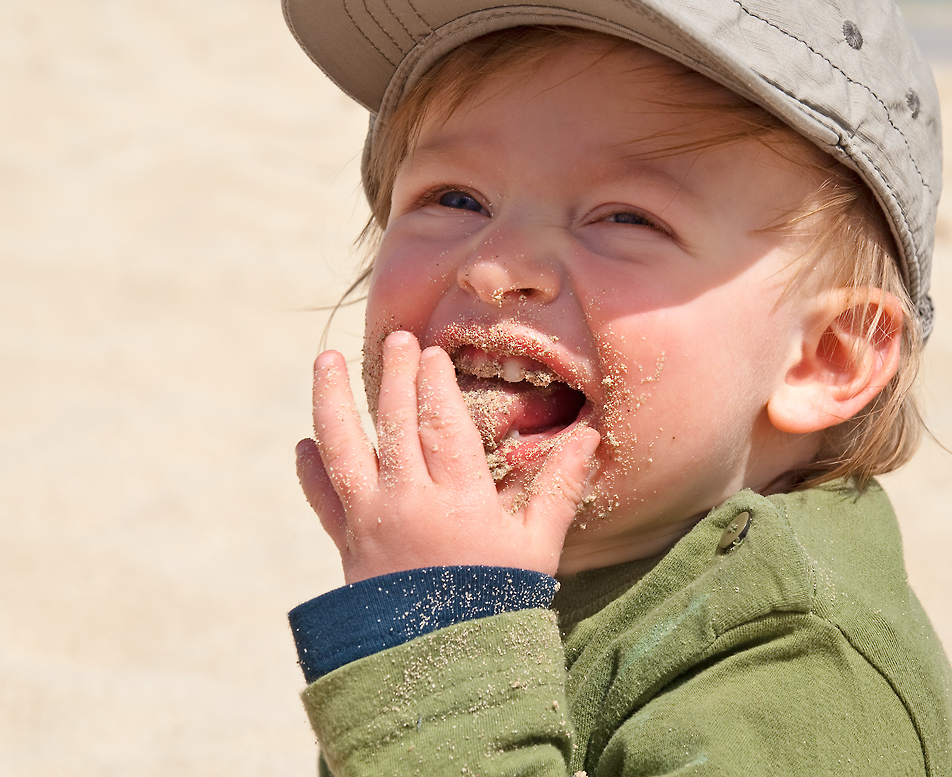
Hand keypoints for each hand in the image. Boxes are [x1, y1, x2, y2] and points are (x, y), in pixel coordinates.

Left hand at [295, 330, 599, 582]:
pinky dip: (309, 469)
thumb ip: (558, 487)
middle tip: (397, 338)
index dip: (434, 382)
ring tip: (326, 361)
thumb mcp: (538, 547)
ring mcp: (370, 522)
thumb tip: (590, 436)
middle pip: (395, 422)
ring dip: (331, 400)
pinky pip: (321, 499)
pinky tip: (304, 443)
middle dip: (395, 375)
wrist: (444, 670)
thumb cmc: (499, 604)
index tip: (432, 352)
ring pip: (342, 447)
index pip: (441, 422)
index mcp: (459, 498)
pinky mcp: (346, 546)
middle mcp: (407, 501)